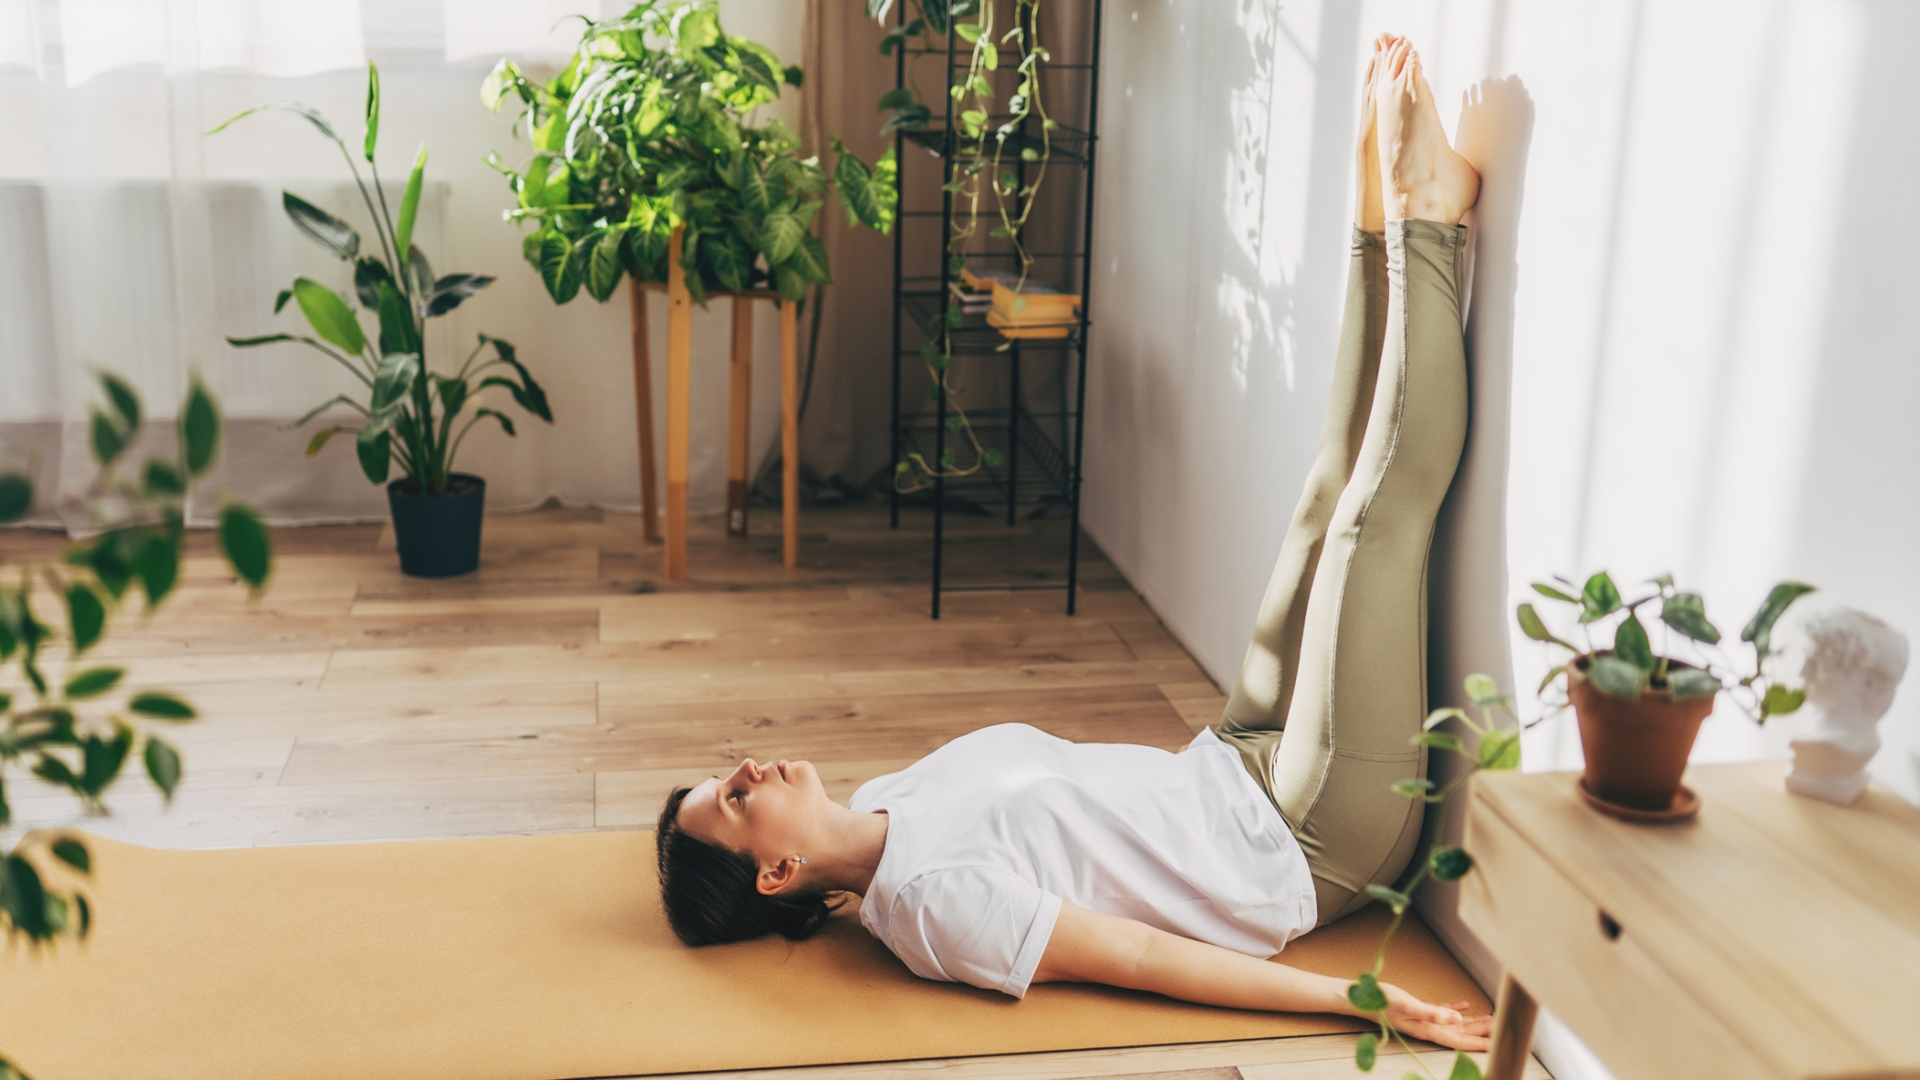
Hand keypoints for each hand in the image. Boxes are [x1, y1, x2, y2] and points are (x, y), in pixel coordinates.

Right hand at [1380, 983, 1494, 1050]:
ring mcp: (1423, 1020)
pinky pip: (1441, 1012)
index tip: (1495, 1045)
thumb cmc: (1382, 1002)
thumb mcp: (1408, 1005)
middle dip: (1479, 1032)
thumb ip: (1432, 1012)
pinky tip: (1464, 1006)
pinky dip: (1454, 1010)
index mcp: (1427, 1029)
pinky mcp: (1419, 1010)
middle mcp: (1427, 1027)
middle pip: (1459, 1033)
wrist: (1362, 999)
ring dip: (1471, 1023)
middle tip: (1500, 1028)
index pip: (1458, 1041)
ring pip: (1453, 1024)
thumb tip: (1457, 1018)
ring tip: (1489, 1019)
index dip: (1477, 1043)